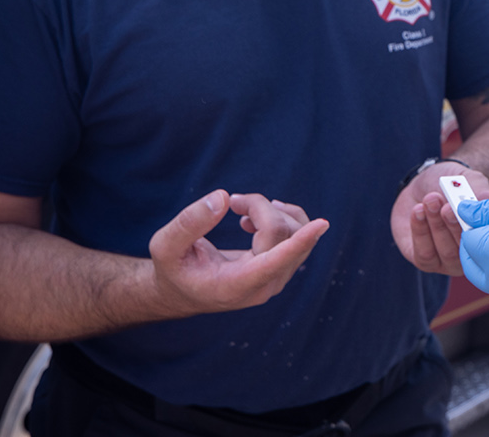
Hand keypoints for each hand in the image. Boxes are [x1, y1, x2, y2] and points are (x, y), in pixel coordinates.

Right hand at [148, 190, 327, 317]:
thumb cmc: (172, 267)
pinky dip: (282, 217)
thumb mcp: (165, 245)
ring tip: (244, 209)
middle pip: (281, 233)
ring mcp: (276, 280)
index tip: (322, 224)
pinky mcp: (282, 269)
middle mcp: (263, 286)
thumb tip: (224, 197)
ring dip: (274, 210)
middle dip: (260, 207)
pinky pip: (300, 238)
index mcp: (235, 286)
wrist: (182, 290)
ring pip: (296, 233)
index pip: (274, 262)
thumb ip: (189, 222)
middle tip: (234, 201)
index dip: (298, 241)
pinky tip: (255, 218)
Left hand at [391, 162, 488, 275]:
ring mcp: (449, 262)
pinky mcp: (425, 262)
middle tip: (447, 207)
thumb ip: (483, 192)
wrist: (423, 185)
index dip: (481, 225)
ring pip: (446, 252)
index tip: (472, 208)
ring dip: (436, 224)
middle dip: (455, 226)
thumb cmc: (452, 186)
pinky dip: (420, 230)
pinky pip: (424, 253)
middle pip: (467, 249)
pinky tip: (418, 210)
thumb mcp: (470, 182)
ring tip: (430, 199)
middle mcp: (472, 255)